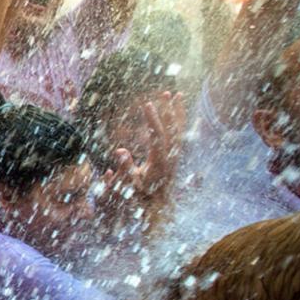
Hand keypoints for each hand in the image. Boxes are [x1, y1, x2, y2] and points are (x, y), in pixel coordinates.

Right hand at [99, 92, 184, 206]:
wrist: (157, 206)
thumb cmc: (139, 195)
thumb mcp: (129, 184)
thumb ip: (125, 166)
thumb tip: (120, 149)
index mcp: (159, 162)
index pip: (157, 136)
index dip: (153, 119)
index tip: (147, 104)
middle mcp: (170, 157)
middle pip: (172, 130)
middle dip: (168, 111)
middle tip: (165, 94)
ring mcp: (175, 156)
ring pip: (179, 130)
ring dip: (177, 113)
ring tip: (176, 96)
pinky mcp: (175, 156)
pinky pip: (179, 135)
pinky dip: (179, 121)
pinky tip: (177, 111)